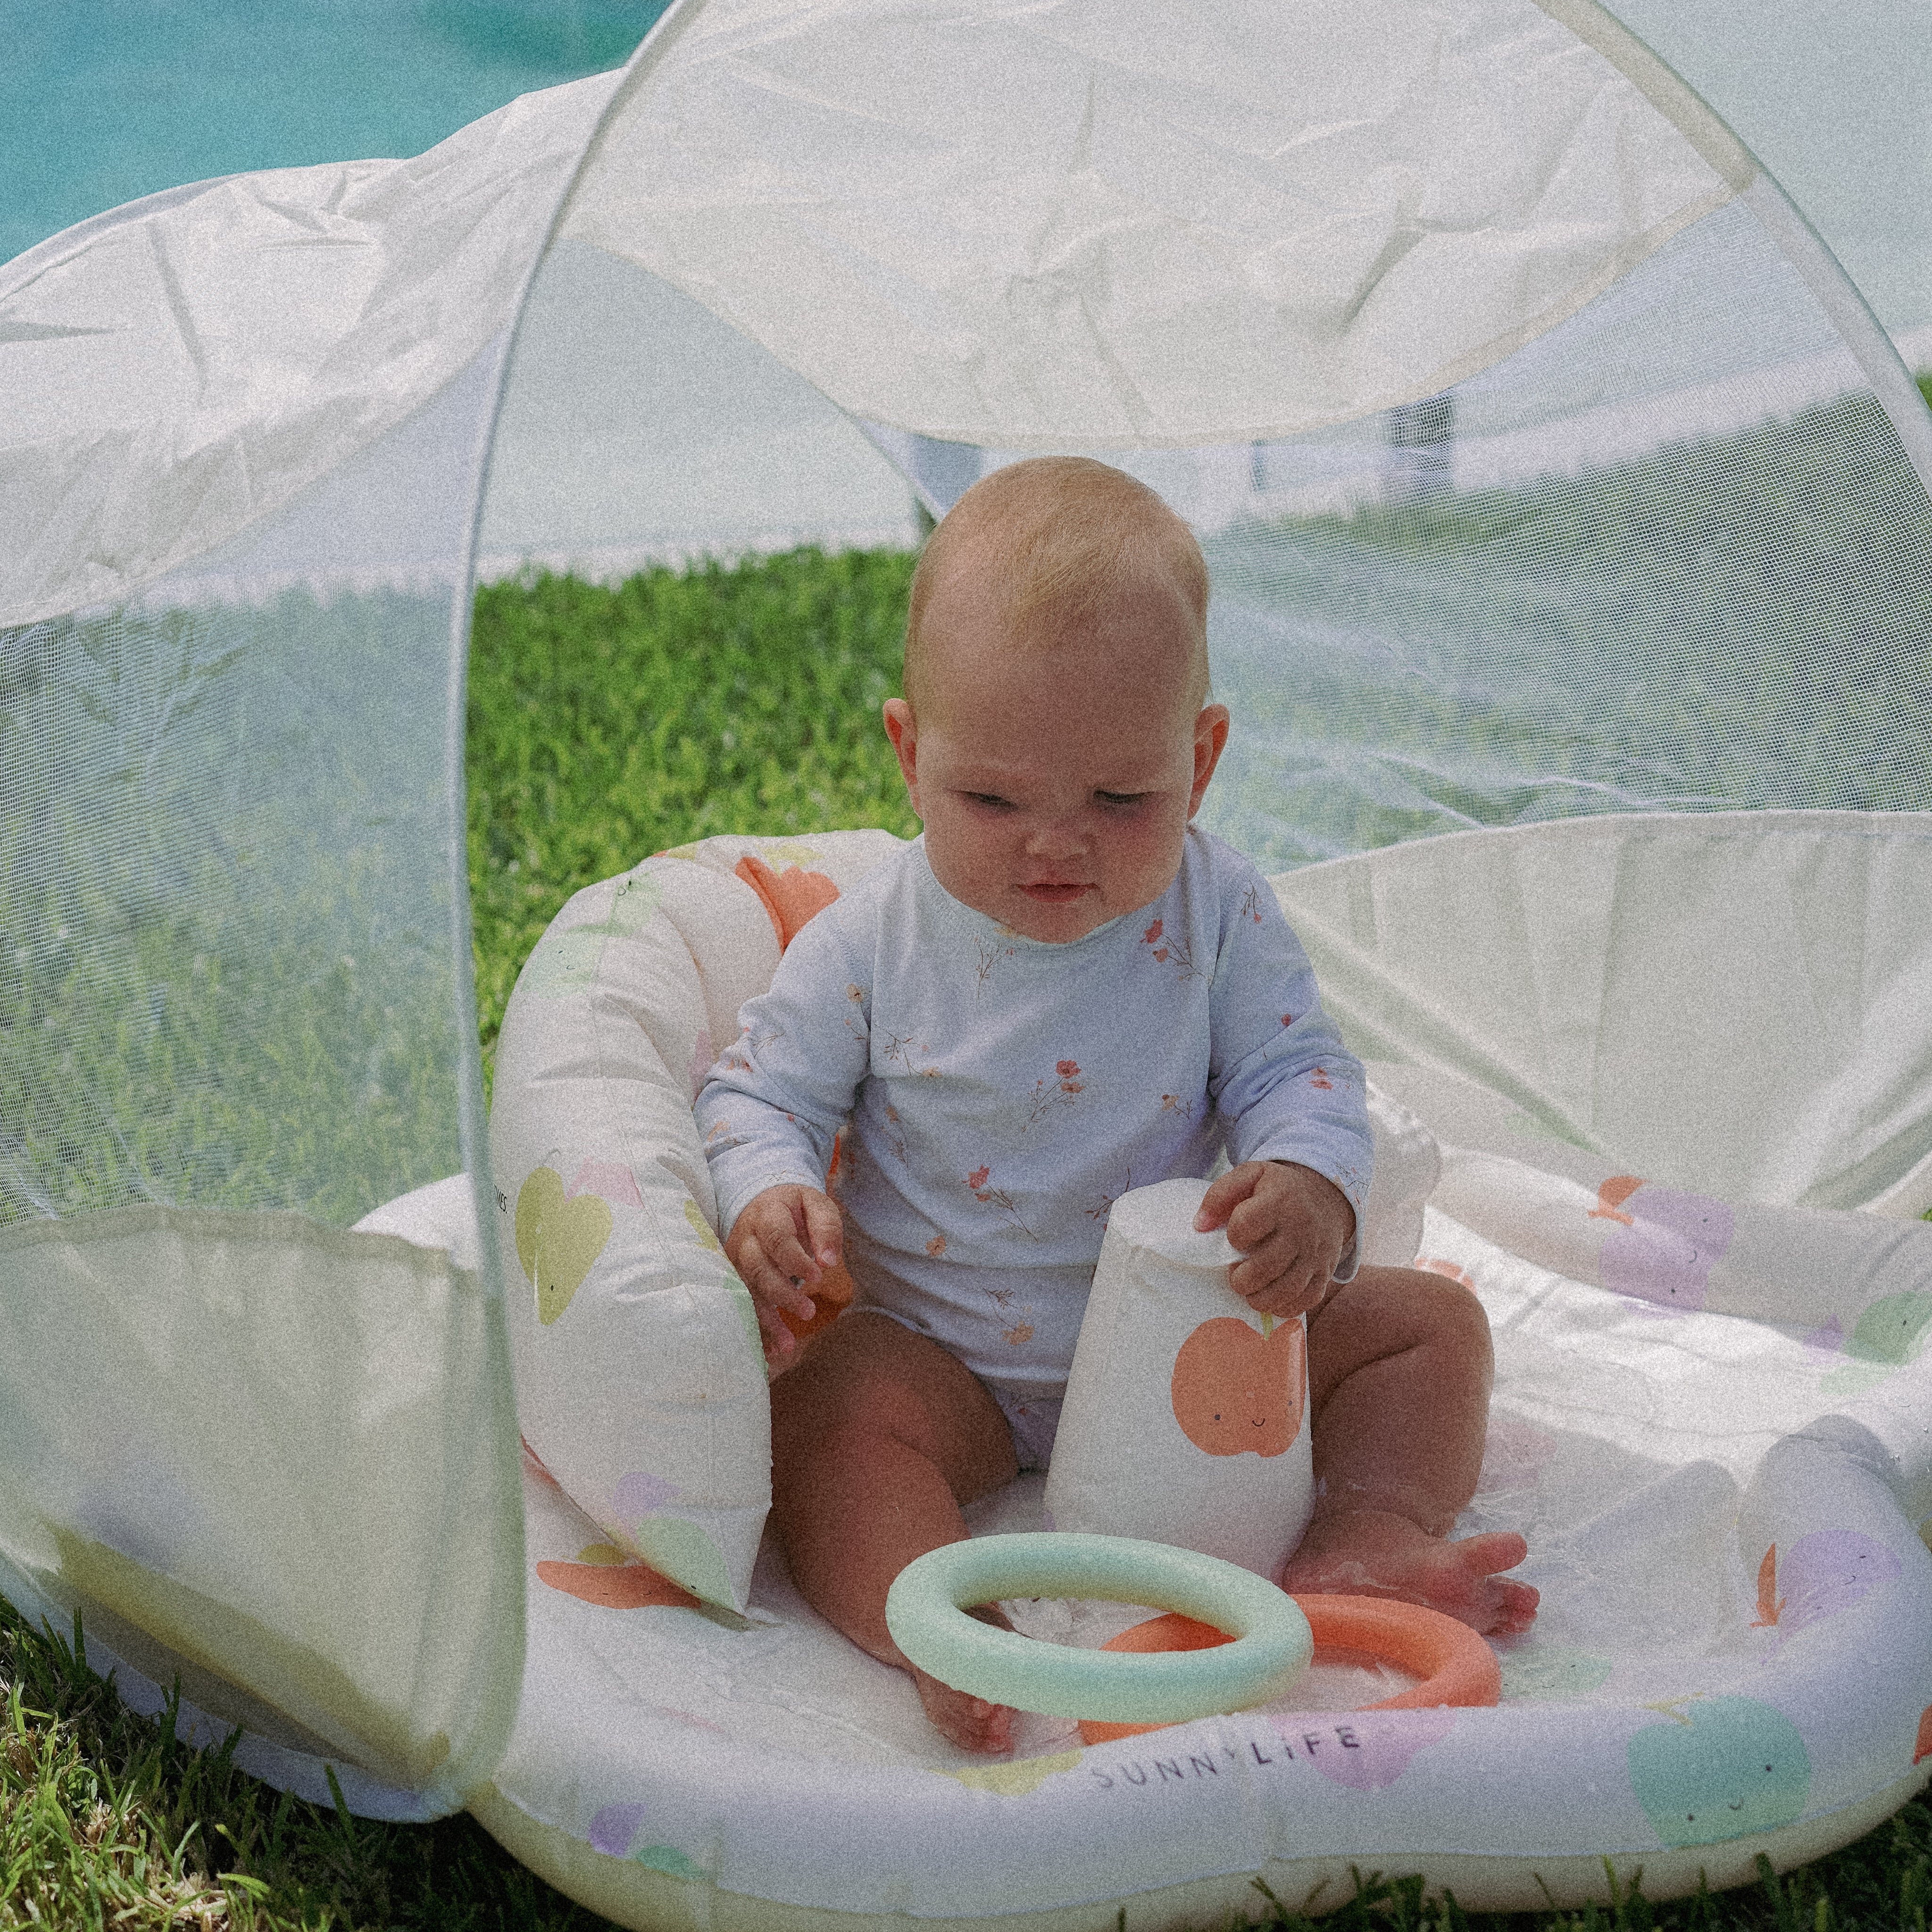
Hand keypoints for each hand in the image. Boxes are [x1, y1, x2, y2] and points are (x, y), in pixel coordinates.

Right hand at [725, 1184, 843, 1365]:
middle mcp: (745, 1239)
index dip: (795, 1259)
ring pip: (746, 1292)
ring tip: (787, 1346)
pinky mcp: (733, 1279)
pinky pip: (740, 1306)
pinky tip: (770, 1351)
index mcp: (767, 1215)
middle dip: (782, 1294)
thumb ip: (825, 1228)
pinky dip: (754, 1329)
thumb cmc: (795, 1207)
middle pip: (758, 1269)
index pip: (777, 1238)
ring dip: (765, 1320)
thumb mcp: (816, 1204)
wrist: (760, 1203)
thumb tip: (829, 1262)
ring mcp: (735, 1260)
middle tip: (809, 1312)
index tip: (819, 1276)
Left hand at [1193, 1160, 1353, 1318]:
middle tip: (1235, 1275)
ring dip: (1259, 1299)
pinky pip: (1306, 1300)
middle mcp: (1301, 1228)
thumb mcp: (1249, 1176)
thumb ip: (1220, 1195)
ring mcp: (1316, 1253)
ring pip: (1287, 1289)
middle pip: (1266, 1266)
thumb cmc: (1277, 1189)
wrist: (1324, 1196)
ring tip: (1249, 1289)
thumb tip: (1199, 1226)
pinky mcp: (1325, 1272)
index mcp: (1279, 1200)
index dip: (1233, 1236)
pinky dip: (1284, 1307)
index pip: (1246, 1224)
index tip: (1234, 1239)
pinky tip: (1270, 1298)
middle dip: (1241, 1279)